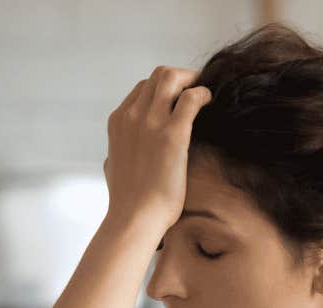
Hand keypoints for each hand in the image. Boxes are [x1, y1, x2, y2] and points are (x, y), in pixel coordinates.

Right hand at [104, 66, 210, 238]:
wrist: (134, 218)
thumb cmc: (127, 201)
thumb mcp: (112, 167)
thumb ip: (116, 153)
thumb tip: (114, 157)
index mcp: (118, 121)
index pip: (143, 88)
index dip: (164, 88)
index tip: (179, 98)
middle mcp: (132, 115)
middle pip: (158, 75)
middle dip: (181, 77)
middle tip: (197, 89)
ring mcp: (151, 122)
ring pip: (172, 77)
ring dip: (192, 80)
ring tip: (205, 94)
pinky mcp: (173, 134)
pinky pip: (191, 98)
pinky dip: (203, 94)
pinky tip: (210, 102)